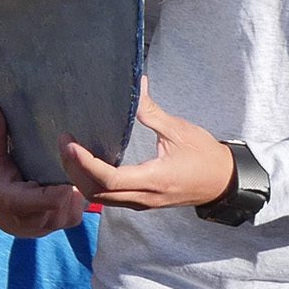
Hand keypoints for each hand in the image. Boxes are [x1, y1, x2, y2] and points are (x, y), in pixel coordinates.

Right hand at [0, 103, 87, 237]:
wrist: (6, 218)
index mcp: (15, 203)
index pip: (53, 198)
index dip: (64, 177)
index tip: (67, 147)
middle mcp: (38, 220)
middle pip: (69, 195)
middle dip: (71, 174)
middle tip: (71, 150)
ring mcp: (56, 224)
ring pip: (79, 198)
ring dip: (76, 182)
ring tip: (67, 167)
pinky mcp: (69, 223)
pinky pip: (84, 202)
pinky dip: (79, 190)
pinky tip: (69, 179)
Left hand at [61, 85, 234, 211]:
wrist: (224, 182)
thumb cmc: (206, 156)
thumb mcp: (179, 130)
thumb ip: (152, 112)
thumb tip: (137, 84)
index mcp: (154, 179)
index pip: (110, 178)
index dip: (85, 163)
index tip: (70, 143)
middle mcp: (144, 197)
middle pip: (97, 192)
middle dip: (75, 169)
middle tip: (63, 143)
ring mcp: (142, 203)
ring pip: (101, 198)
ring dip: (80, 178)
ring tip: (70, 152)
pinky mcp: (141, 202)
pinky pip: (109, 198)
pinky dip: (92, 183)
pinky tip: (86, 164)